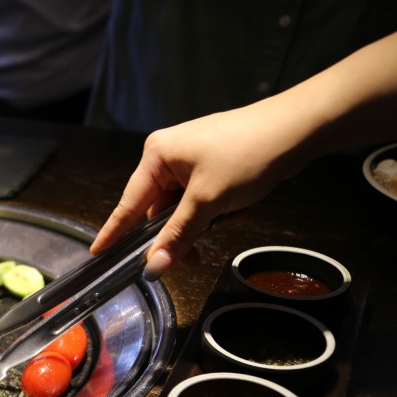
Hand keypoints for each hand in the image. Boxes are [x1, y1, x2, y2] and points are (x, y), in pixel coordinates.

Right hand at [89, 103, 305, 277]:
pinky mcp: (214, 164)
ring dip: (203, 222)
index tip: (97, 254)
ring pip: (184, 207)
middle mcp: (168, 156)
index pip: (128, 203)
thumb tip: (154, 268)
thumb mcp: (208, 202)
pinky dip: (218, 210)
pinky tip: (240, 207)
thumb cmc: (247, 155)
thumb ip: (178, 236)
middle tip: (192, 260)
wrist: (299, 129)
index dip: (114, 232)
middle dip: (177, 234)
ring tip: (229, 219)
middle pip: (159, 210)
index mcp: (157, 156)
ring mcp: (192, 160)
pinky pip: (203, 198)